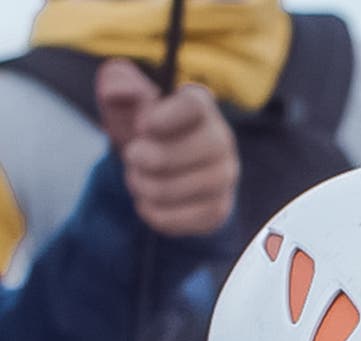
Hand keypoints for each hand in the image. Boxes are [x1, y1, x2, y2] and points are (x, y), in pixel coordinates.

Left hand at [96, 57, 238, 235]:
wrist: (162, 168)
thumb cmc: (143, 128)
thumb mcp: (126, 100)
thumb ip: (117, 84)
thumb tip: (117, 91)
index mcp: (199, 105)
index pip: (193, 106)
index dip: (167, 116)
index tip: (142, 126)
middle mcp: (221, 141)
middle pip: (187, 151)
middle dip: (147, 157)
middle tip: (131, 156)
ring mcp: (223, 179)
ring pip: (177, 188)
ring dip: (145, 186)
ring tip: (137, 179)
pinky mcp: (217, 210)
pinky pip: (178, 218)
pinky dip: (153, 211)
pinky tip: (148, 201)